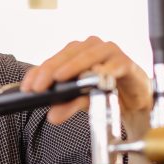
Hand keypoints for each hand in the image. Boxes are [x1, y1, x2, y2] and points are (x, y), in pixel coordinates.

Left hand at [20, 36, 152, 131]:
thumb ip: (67, 105)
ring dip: (74, 66)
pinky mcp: (126, 62)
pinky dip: (105, 70)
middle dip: (51, 70)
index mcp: (77, 54)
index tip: (27, 88)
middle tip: (39, 87)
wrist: (135, 102)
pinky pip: (115, 64)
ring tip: (60, 78)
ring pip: (89, 55)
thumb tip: (52, 115)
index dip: (38, 73)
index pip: (53, 60)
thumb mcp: (82, 102)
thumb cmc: (107, 94)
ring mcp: (109, 52)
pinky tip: (96, 77)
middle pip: (67, 54)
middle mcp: (91, 48)